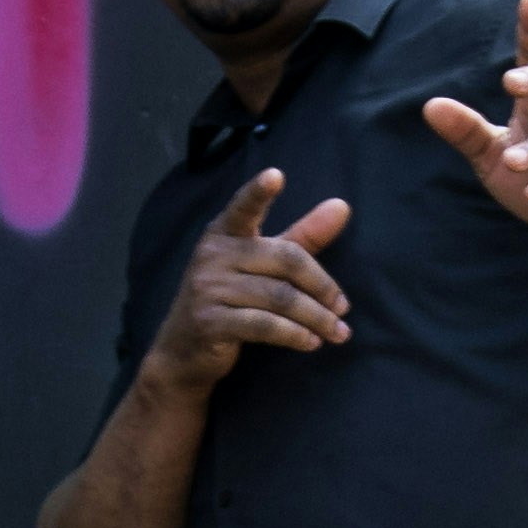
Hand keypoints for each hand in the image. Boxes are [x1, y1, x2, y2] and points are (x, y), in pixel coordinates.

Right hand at [146, 168, 353, 395]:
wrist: (183, 352)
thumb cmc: (231, 300)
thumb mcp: (263, 265)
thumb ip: (303, 236)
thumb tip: (342, 206)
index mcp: (224, 233)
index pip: (244, 208)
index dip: (259, 192)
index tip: (276, 175)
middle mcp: (212, 255)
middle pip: (284, 259)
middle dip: (321, 286)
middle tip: (344, 307)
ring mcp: (208, 289)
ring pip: (279, 297)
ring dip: (316, 318)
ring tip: (339, 332)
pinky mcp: (210, 322)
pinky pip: (265, 325)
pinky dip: (295, 335)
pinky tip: (312, 342)